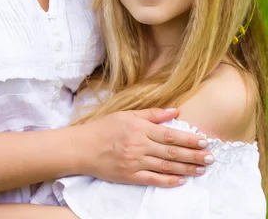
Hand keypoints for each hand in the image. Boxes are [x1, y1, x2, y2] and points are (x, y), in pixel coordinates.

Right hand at [77, 108, 212, 186]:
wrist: (83, 147)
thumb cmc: (105, 128)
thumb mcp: (127, 114)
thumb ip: (152, 114)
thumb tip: (175, 111)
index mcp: (140, 128)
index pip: (170, 135)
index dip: (189, 139)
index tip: (204, 141)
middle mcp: (140, 145)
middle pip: (172, 152)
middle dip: (193, 155)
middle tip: (210, 158)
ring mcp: (135, 162)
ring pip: (166, 167)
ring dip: (186, 168)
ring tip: (201, 169)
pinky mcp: (130, 176)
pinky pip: (153, 179)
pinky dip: (168, 180)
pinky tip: (181, 180)